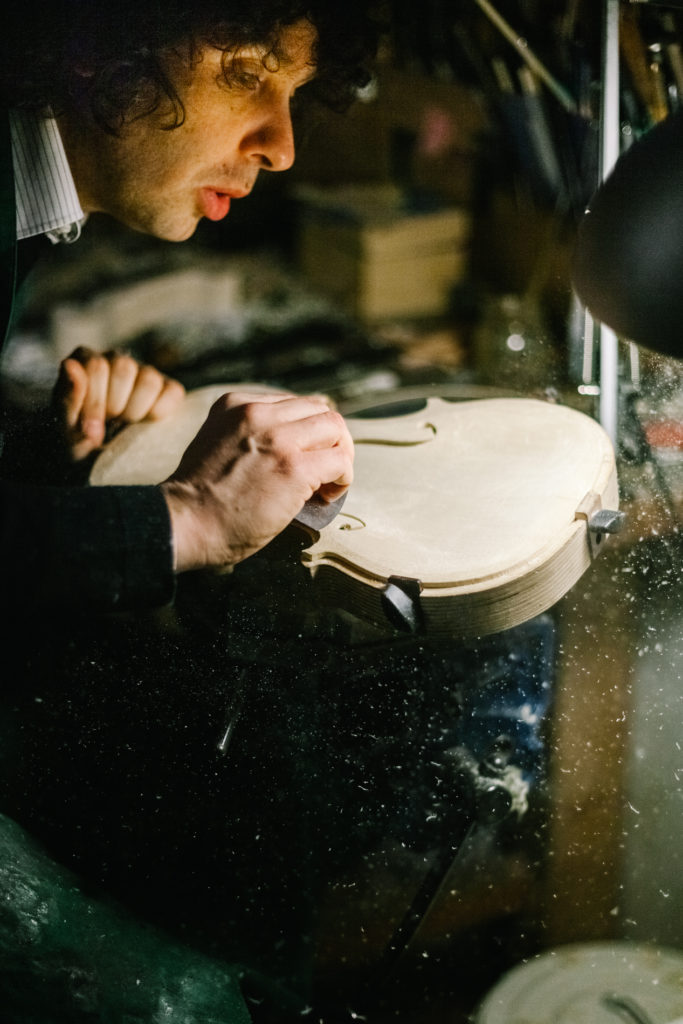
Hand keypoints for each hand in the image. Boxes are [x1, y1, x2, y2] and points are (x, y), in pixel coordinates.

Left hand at [53, 347, 185, 461]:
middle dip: (116, 405)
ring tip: (126, 425)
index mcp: (85, 361)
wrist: (103, 465)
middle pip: (124, 367)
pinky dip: (161, 412)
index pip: (97, 366)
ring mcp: (143, 372)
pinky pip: (172, 392)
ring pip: (149, 379)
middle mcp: (114, 359)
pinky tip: (146, 424)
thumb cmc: (80, 445)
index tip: (92, 431)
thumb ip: (67, 397)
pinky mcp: (167, 389)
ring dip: (137, 410)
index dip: (96, 403)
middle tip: (108, 424)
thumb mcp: (65, 430)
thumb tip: (70, 365)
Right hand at [160, 390, 353, 571]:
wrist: (183, 522)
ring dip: (341, 455)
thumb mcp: (216, 443)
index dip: (306, 432)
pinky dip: (343, 479)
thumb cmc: (197, 499)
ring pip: (335, 428)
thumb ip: (246, 436)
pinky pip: (340, 462)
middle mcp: (258, 413)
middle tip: (326, 470)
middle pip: (319, 411)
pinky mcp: (294, 468)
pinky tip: (328, 496)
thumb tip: (286, 448)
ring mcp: (278, 438)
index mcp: (236, 404)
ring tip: (329, 483)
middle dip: (330, 440)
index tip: (304, 457)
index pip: (293, 404)